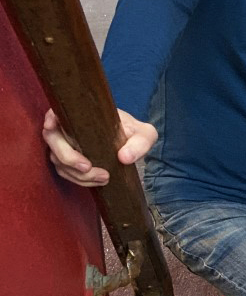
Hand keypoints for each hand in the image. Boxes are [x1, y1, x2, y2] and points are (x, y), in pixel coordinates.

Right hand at [42, 107, 156, 186]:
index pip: (55, 113)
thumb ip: (140, 143)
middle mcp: (68, 129)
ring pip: (59, 161)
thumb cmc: (134, 133)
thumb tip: (124, 157)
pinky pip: (66, 172)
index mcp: (80, 115)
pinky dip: (79, 179)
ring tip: (104, 177)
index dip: (50, 120)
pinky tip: (98, 181)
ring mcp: (65, 146)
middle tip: (89, 168)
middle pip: (54, 142)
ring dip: (78, 173)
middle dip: (68, 158)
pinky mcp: (69, 162)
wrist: (131, 145)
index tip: (52, 126)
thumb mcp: (144, 134)